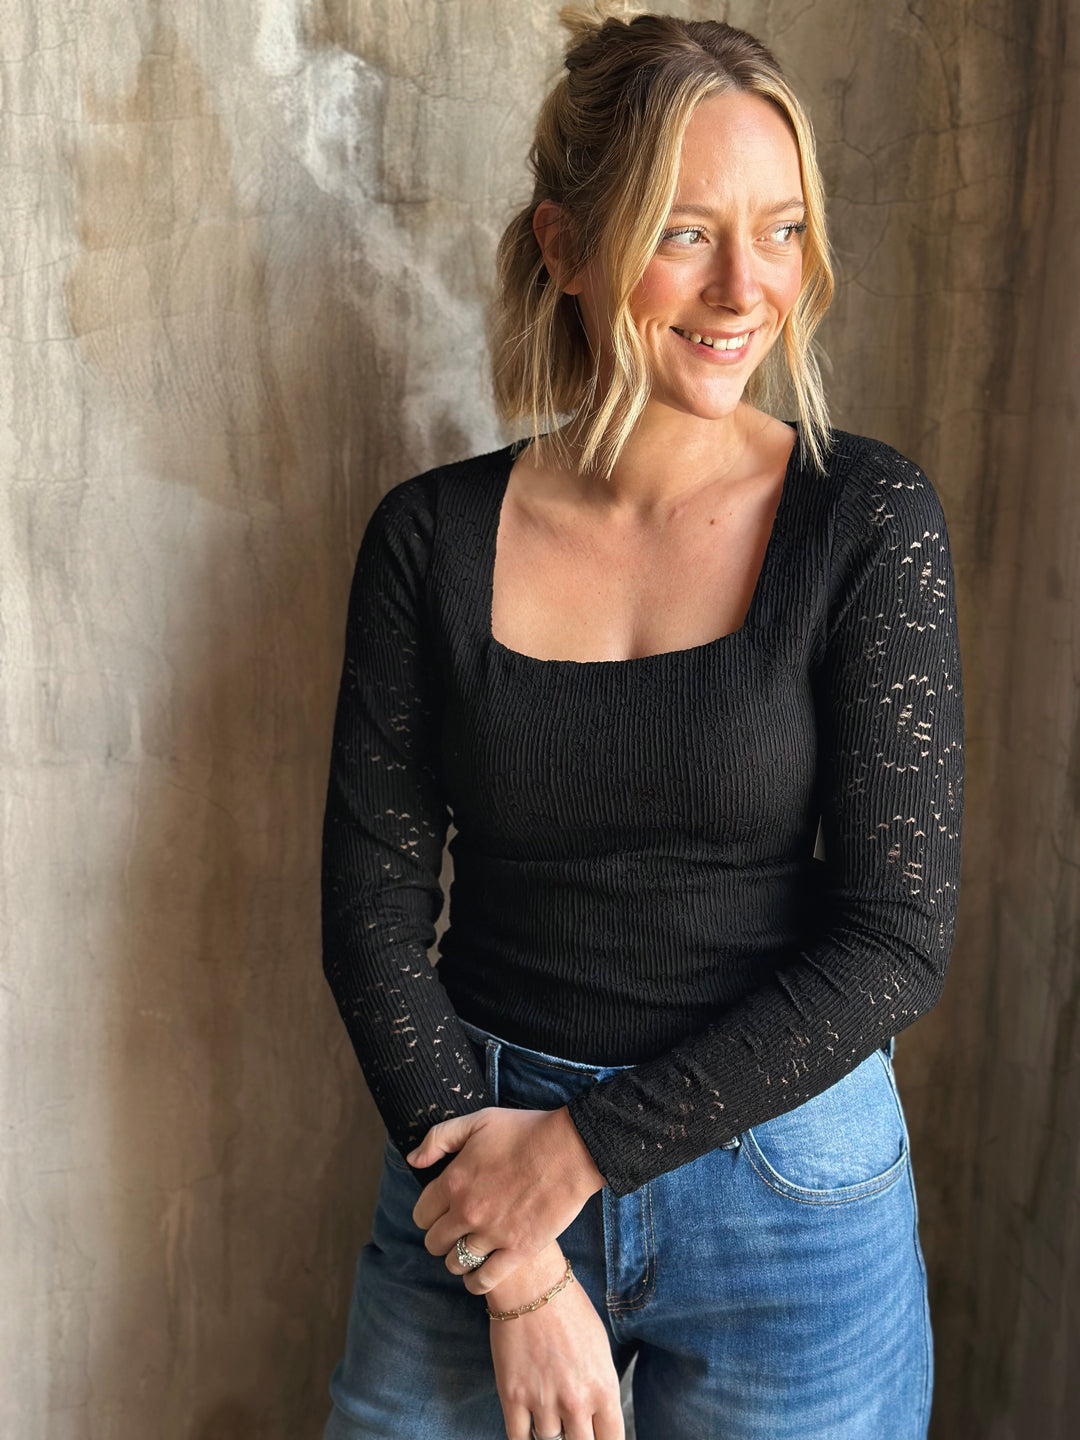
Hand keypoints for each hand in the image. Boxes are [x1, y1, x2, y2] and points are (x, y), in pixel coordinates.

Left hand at [407, 1106, 605, 1293]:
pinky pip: (483, 1280)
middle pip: (434, 1242)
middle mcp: (467, 1212)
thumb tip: (413, 1160)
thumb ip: (439, 1139)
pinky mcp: (518, 1250)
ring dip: (457, 1258)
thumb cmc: (525, 1131)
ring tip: (467, 1250)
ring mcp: (492, 1234)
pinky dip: (475, 1282)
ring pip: (455, 1263)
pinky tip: (478, 1273)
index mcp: (454, 1181)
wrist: (571, 1148)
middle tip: (454, 1230)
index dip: (428, 1213)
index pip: (421, 1214)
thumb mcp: (477, 1121)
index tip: (440, 1211)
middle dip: (440, 1236)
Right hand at [486, 1243, 623, 1439]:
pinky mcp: (513, 1397)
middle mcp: (576, 1401)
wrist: (531, 1284)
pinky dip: (526, 1438)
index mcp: (603, 1388)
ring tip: (550, 1413)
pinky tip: (530, 1428)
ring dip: (551, 1434)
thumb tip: (597, 1419)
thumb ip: (600, 1388)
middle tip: (574, 1429)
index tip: (598, 1438)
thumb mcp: (599, 1349)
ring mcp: (543, 1401)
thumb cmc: (569, 1310)